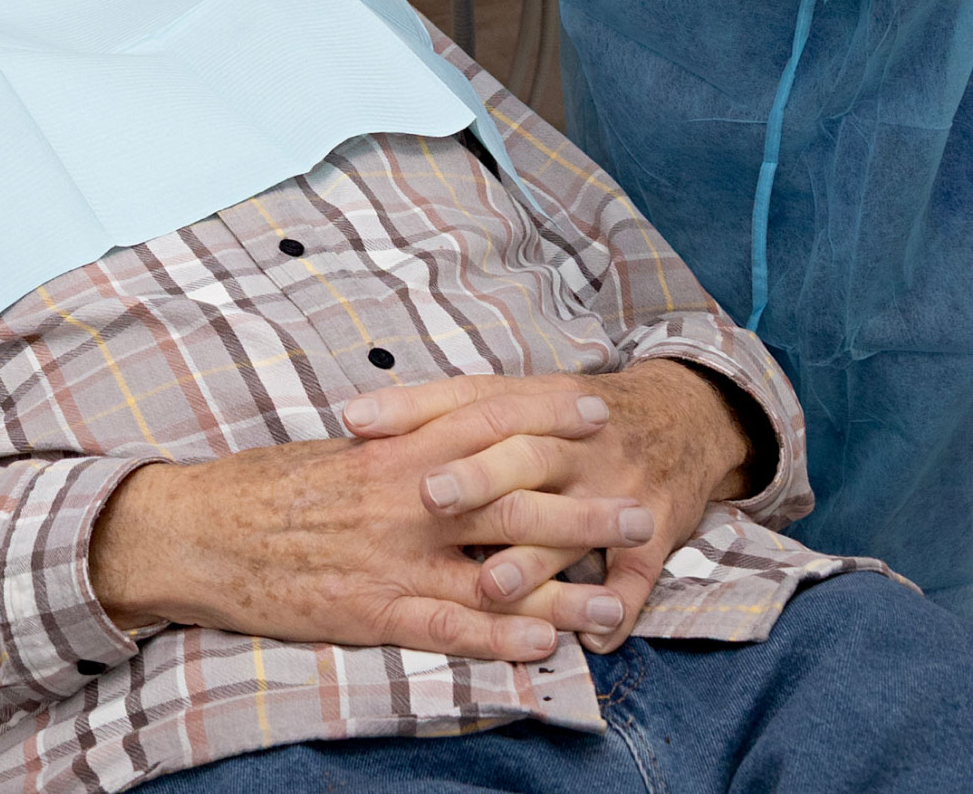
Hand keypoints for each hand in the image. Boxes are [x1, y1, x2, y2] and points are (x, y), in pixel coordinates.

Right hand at [89, 387, 645, 663]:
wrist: (196, 531)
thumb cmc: (258, 487)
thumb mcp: (329, 452)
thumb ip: (387, 449)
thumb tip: (431, 442)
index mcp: (390, 448)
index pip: (482, 421)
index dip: (543, 416)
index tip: (593, 408)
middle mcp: (402, 499)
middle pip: (509, 498)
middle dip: (579, 506)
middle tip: (638, 509)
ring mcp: (391, 559)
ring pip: (494, 572)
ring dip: (562, 588)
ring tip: (618, 602)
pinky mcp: (372, 612)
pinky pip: (449, 630)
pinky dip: (501, 641)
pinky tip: (545, 648)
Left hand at [342, 363, 756, 654]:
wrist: (679, 419)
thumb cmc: (570, 416)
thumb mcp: (514, 396)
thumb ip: (436, 410)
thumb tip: (355, 420)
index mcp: (531, 403)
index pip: (468, 399)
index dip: (414, 410)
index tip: (359, 425)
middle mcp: (572, 442)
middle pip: (521, 454)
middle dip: (476, 476)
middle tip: (429, 496)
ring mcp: (615, 488)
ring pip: (573, 523)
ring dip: (534, 558)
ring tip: (492, 584)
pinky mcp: (654, 535)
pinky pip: (638, 577)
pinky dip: (618, 607)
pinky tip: (591, 638)